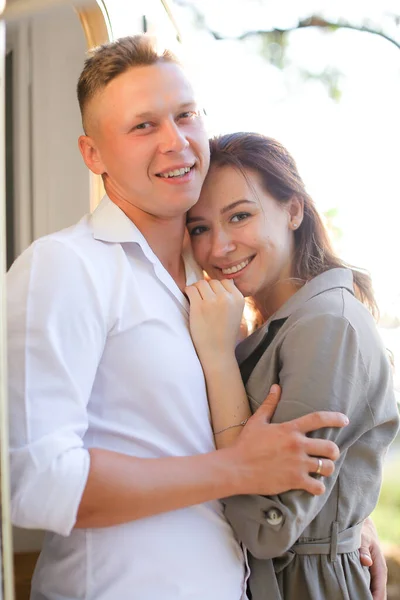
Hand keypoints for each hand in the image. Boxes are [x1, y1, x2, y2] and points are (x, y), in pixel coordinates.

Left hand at [185, 279, 244, 359]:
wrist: (218, 352)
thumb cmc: (225, 334)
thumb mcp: (236, 313)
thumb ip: (231, 298)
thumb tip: (221, 283)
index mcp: (238, 298)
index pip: (225, 282)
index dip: (216, 289)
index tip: (212, 297)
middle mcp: (226, 297)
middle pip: (212, 282)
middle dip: (206, 289)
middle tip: (202, 300)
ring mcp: (212, 301)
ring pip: (201, 283)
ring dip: (197, 289)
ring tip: (195, 299)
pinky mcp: (198, 306)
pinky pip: (191, 289)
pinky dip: (188, 292)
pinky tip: (188, 299)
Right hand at [230, 385, 348, 495]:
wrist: (236, 468)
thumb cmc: (246, 444)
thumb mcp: (257, 421)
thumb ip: (269, 404)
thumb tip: (276, 387)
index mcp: (290, 429)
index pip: (318, 419)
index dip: (335, 418)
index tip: (345, 420)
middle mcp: (297, 445)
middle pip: (330, 447)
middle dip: (333, 451)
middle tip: (329, 454)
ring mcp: (298, 464)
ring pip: (327, 467)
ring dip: (327, 468)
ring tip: (321, 469)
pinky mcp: (295, 481)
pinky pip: (318, 486)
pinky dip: (318, 487)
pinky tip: (313, 485)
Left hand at [359, 517, 386, 599]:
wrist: (363, 526)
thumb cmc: (363, 532)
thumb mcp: (363, 538)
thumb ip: (363, 549)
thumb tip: (366, 561)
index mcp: (380, 567)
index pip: (380, 589)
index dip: (374, 598)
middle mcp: (378, 573)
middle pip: (377, 593)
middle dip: (368, 599)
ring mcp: (372, 573)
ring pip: (371, 590)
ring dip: (364, 595)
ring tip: (353, 599)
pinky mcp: (366, 572)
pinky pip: (366, 585)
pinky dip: (361, 591)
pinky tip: (352, 595)